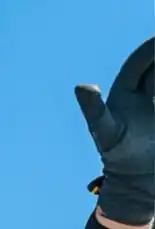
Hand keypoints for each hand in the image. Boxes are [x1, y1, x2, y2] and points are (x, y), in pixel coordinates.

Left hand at [75, 38, 154, 225]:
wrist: (136, 179)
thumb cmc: (117, 156)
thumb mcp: (104, 131)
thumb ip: (95, 109)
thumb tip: (82, 86)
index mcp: (124, 91)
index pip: (138, 61)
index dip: (149, 49)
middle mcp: (141, 93)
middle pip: (154, 67)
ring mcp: (154, 103)